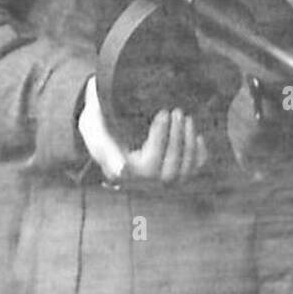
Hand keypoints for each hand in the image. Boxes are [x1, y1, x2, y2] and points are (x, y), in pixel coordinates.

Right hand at [78, 77, 207, 185]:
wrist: (105, 125)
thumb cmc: (98, 123)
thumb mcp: (93, 129)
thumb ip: (104, 144)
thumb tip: (122, 170)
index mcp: (123, 174)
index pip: (149, 164)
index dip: (160, 140)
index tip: (163, 113)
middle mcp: (143, 182)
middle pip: (169, 171)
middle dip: (176, 139)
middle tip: (176, 111)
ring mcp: (160, 179)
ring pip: (183, 172)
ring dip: (189, 144)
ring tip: (186, 117)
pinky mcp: (173, 170)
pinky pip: (193, 170)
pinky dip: (199, 154)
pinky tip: (196, 135)